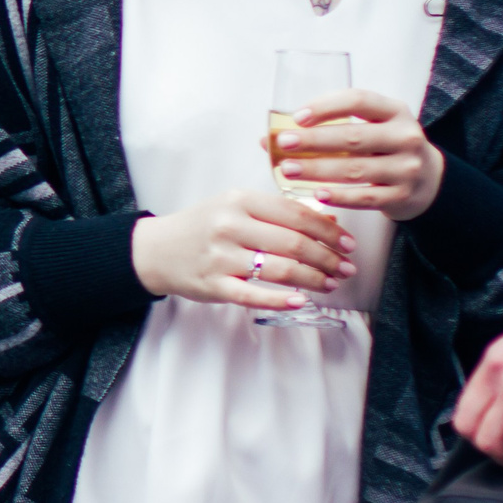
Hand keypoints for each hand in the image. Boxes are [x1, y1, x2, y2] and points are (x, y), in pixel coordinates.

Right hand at [130, 188, 355, 310]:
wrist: (155, 249)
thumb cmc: (201, 226)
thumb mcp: (234, 207)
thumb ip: (276, 212)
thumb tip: (327, 220)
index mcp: (238, 200)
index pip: (295, 213)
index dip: (328, 230)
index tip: (348, 243)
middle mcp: (230, 225)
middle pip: (294, 243)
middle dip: (328, 258)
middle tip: (346, 268)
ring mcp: (221, 257)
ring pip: (281, 270)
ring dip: (314, 280)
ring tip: (330, 284)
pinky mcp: (214, 284)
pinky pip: (254, 295)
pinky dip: (281, 300)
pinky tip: (301, 302)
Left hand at [270, 89, 442, 220]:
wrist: (429, 180)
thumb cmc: (383, 148)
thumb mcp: (369, 128)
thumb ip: (328, 127)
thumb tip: (267, 138)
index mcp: (394, 111)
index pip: (359, 100)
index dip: (326, 107)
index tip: (297, 117)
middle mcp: (405, 137)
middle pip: (354, 137)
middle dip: (314, 141)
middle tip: (284, 143)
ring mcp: (407, 168)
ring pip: (356, 169)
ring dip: (318, 170)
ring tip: (287, 170)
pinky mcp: (403, 196)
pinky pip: (365, 197)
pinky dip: (339, 197)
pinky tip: (316, 194)